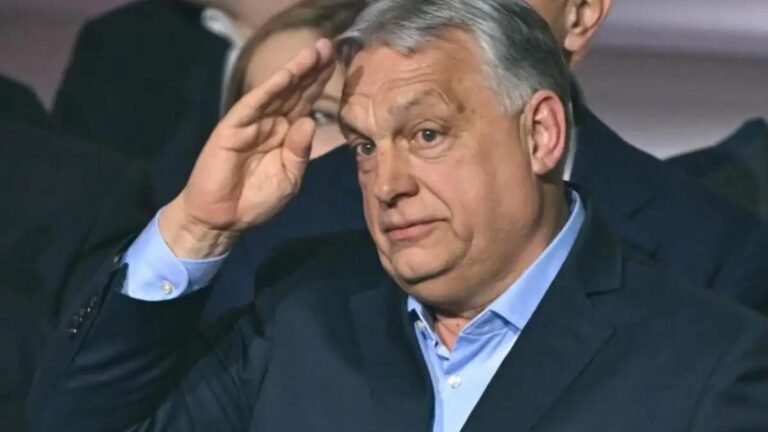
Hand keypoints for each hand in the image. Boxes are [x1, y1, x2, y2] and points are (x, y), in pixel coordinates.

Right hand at [160, 39, 335, 258]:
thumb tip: (309, 122)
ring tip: (313, 52)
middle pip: (295, 91)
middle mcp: (270, 122)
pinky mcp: (232, 129)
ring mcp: (251, 123)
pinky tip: (286, 75)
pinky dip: (269, 90)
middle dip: (312, 69)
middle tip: (329, 45)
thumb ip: (300, 152)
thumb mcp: (289, 178)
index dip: (321, 83)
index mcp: (286, 134)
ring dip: (295, 71)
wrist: (223, 220)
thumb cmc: (256, 200)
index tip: (340, 62)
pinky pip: (253, 105)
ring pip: (276, 93)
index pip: (306, 103)